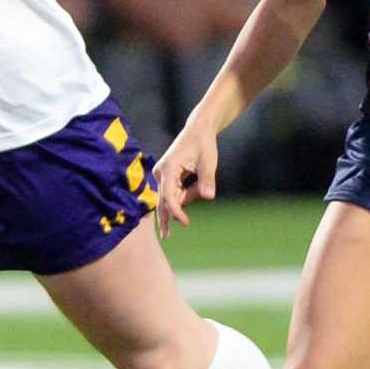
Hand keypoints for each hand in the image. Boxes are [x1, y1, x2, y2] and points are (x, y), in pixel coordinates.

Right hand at [153, 119, 218, 238]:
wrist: (198, 131)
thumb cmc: (204, 144)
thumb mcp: (209, 162)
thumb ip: (207, 179)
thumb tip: (209, 197)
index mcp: (168, 168)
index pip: (169, 197)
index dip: (176, 212)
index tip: (185, 223)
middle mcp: (160, 173)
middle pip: (165, 201)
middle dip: (172, 215)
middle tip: (166, 237)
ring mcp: (162, 175)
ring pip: (174, 197)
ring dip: (189, 196)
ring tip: (200, 177)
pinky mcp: (166, 177)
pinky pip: (176, 193)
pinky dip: (188, 192)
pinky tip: (195, 178)